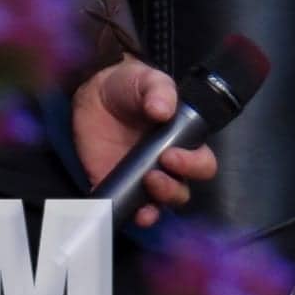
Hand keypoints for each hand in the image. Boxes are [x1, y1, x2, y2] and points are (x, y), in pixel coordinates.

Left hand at [71, 56, 217, 227]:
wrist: (92, 96)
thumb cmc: (129, 86)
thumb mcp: (146, 79)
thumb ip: (159, 89)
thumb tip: (163, 110)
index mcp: (182, 140)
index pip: (201, 162)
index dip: (193, 164)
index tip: (171, 154)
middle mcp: (166, 165)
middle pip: (183, 190)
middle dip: (174, 187)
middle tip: (156, 170)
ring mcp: (142, 180)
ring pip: (161, 205)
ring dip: (158, 202)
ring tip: (145, 183)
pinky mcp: (117, 189)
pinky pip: (128, 211)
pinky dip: (131, 215)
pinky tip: (130, 210)